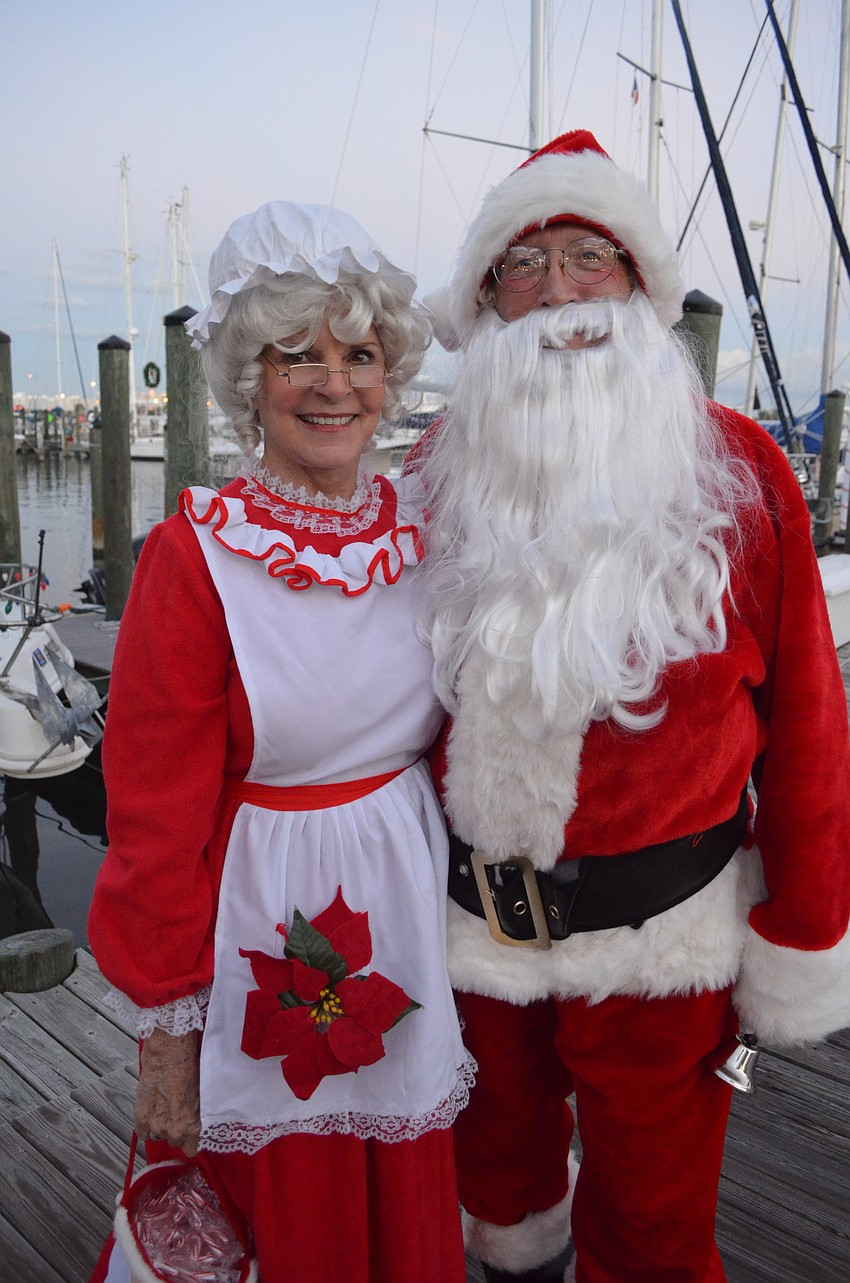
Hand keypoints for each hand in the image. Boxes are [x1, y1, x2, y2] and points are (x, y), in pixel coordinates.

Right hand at [135, 1028, 200, 1155]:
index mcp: (194, 1127)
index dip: (190, 1139)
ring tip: (163, 1107)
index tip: (189, 1130)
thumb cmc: (191, 1067)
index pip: (191, 1150)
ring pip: (158, 1136)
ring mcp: (156, 1126)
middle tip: (176, 1112)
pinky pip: (142, 1133)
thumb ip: (198, 1114)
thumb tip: (197, 1120)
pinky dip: (145, 1124)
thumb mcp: (202, 1093)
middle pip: (174, 1141)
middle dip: (175, 1129)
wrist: (170, 1052)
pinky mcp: (141, 1118)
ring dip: (160, 1125)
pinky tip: (151, 1111)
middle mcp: (175, 1132)